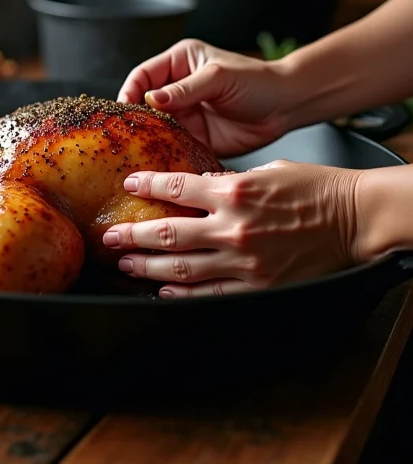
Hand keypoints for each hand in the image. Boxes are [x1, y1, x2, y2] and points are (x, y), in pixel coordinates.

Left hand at [102, 160, 361, 297]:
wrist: (352, 217)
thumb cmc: (312, 188)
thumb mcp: (263, 171)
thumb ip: (224, 182)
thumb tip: (195, 187)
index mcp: (233, 191)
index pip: (176, 187)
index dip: (146, 185)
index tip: (128, 185)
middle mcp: (233, 227)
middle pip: (168, 233)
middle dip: (133, 236)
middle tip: (110, 237)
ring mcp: (244, 260)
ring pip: (181, 268)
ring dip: (147, 267)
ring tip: (126, 264)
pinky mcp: (258, 284)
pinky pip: (211, 292)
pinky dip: (183, 292)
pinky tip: (163, 289)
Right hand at [117, 38, 293, 157]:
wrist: (286, 107)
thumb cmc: (257, 81)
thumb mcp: (218, 78)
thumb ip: (185, 88)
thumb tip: (152, 99)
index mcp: (179, 63)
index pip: (142, 76)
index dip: (130, 91)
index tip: (125, 109)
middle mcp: (177, 89)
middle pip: (143, 104)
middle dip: (135, 119)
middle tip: (126, 135)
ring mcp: (184, 114)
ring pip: (155, 128)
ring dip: (148, 139)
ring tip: (139, 152)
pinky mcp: (194, 137)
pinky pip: (173, 146)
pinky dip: (166, 155)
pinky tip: (160, 163)